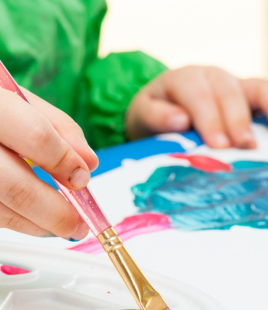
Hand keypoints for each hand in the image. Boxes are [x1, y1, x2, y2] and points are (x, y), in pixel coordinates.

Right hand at [0, 73, 97, 238]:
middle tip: (80, 224)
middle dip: (59, 214)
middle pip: (20, 191)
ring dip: (43, 225)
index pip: (36, 139)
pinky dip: (21, 223)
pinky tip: (32, 215)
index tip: (82, 176)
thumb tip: (87, 165)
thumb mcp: (19, 100)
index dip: (66, 163)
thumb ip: (60, 128)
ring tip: (65, 225)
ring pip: (8, 216)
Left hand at [126, 65, 267, 148]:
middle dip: (235, 121)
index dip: (209, 120)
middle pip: (227, 93)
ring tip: (259, 141)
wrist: (157, 107)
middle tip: (241, 147)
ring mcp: (231, 81)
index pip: (198, 96)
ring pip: (251, 90)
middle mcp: (210, 75)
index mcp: (182, 78)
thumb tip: (181, 121)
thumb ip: (156, 116)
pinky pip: (263, 93)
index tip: (217, 145)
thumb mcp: (142, 114)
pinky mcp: (245, 92)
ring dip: (260, 113)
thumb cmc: (151, 113)